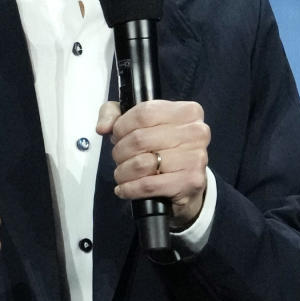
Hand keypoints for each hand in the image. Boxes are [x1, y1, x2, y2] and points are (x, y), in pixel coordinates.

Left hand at [96, 99, 209, 227]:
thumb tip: (103, 127)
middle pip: (140, 138)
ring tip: (123, 173)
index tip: (117, 135)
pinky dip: (130, 189)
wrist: (186, 183)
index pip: (144, 113)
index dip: (122, 126)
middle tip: (119, 158)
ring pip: (142, 163)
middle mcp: (196, 132)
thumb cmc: (163, 149)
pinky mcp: (190, 182)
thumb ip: (115, 114)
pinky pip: (148, 185)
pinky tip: (125, 188)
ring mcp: (196, 157)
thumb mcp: (140, 123)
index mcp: (187, 112)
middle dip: (120, 151)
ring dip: (123, 172)